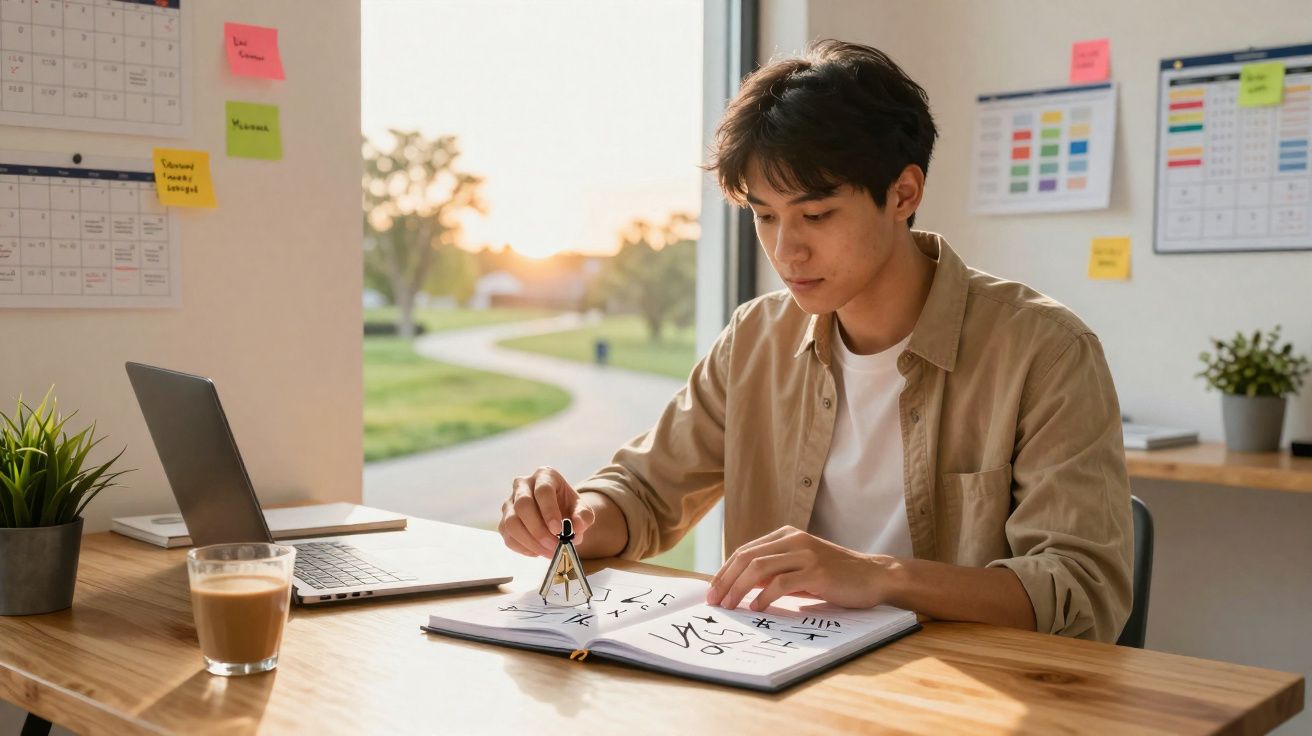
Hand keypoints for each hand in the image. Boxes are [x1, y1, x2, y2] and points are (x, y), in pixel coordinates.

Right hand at [498, 467, 595, 557]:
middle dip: (539, 530)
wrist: (559, 515)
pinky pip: (508, 536)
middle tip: (554, 545)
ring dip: (530, 541)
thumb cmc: (569, 508)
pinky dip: (523, 548)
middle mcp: (522, 484)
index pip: (543, 490)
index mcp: (544, 475)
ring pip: (511, 522)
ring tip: (548, 552)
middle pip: (523, 505)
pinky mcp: (503, 520)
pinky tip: (538, 552)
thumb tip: (576, 528)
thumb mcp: (582, 510)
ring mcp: (510, 502)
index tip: (558, 530)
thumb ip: (583, 517)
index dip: (549, 511)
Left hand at [704, 526, 903, 610]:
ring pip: (759, 568)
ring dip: (739, 589)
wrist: (874, 576)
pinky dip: (764, 596)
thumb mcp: (799, 570)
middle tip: (715, 601)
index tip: (713, 592)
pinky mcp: (816, 570)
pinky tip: (757, 608)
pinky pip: (781, 582)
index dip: (725, 572)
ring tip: (730, 607)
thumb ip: (773, 573)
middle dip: (725, 581)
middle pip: (747, 557)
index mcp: (786, 536)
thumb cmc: (835, 577)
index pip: (745, 551)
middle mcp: (793, 539)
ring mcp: (805, 553)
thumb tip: (739, 587)